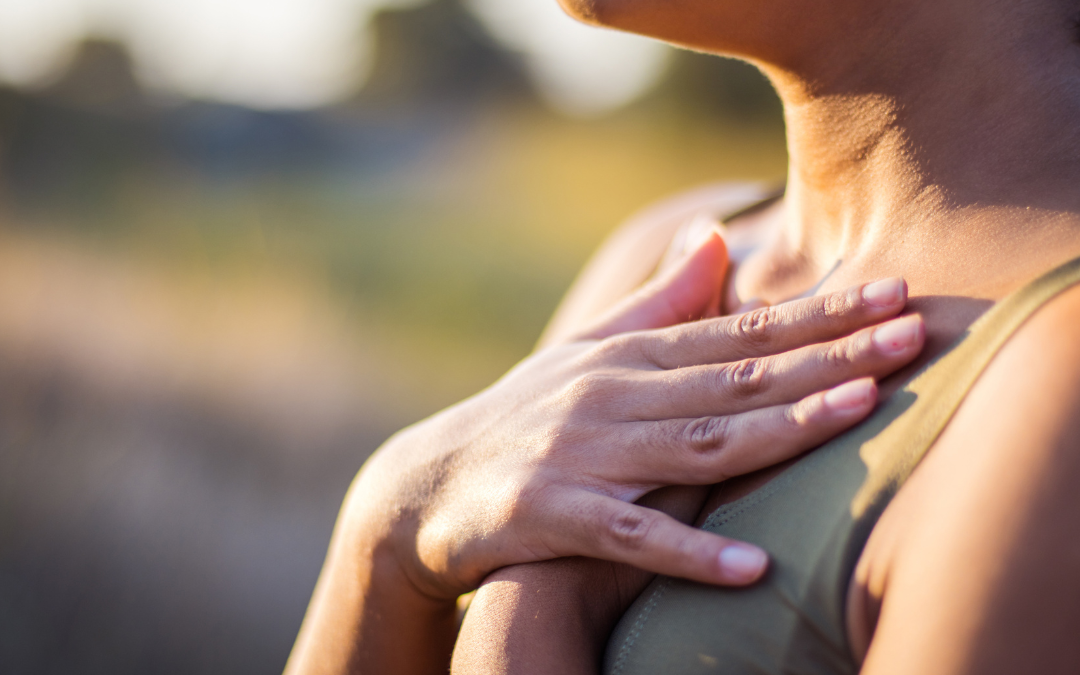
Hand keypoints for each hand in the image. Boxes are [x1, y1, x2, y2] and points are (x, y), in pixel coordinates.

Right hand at [351, 232, 922, 600]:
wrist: (427, 484)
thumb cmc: (524, 416)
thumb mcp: (588, 352)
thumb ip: (657, 302)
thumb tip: (715, 237)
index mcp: (629, 357)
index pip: (739, 333)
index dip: (820, 315)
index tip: (895, 295)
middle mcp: (612, 395)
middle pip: (734, 378)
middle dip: (828, 356)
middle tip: (912, 335)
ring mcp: (581, 454)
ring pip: (696, 443)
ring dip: (778, 428)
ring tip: (857, 413)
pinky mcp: (550, 516)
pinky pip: (630, 537)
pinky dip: (688, 552)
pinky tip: (752, 567)